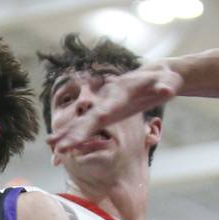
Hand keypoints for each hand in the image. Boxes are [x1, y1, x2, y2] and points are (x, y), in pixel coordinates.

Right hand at [47, 63, 182, 156]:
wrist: (155, 72)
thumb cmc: (163, 78)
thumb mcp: (167, 81)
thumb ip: (164, 86)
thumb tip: (168, 91)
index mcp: (118, 95)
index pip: (100, 113)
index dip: (86, 127)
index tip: (74, 138)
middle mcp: (107, 101)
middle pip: (87, 120)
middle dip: (71, 133)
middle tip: (55, 146)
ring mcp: (105, 107)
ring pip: (83, 122)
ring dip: (67, 134)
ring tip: (51, 146)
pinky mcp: (107, 113)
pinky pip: (88, 126)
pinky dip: (75, 135)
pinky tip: (64, 146)